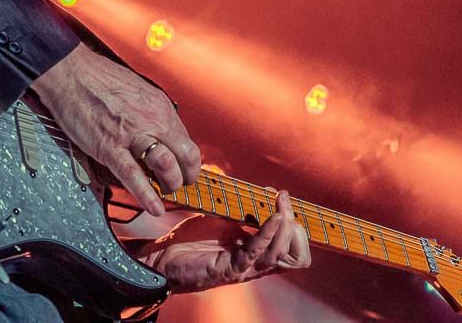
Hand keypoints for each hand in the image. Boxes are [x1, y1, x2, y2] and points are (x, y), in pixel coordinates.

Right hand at [32, 44, 199, 215]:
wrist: (70, 73)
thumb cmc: (99, 80)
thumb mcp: (138, 91)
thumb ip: (152, 114)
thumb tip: (161, 133)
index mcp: (160, 106)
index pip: (187, 140)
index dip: (190, 161)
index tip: (186, 171)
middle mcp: (152, 119)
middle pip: (186, 155)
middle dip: (187, 176)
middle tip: (180, 185)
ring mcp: (131, 134)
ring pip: (166, 165)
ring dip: (170, 184)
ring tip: (166, 192)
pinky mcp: (109, 147)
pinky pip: (133, 175)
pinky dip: (146, 194)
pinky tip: (154, 206)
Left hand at [139, 191, 311, 292]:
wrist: (164, 257)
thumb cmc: (193, 240)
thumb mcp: (225, 220)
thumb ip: (245, 210)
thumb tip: (264, 192)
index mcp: (259, 255)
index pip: (297, 252)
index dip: (297, 228)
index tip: (283, 200)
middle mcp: (257, 266)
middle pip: (297, 258)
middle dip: (296, 229)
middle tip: (284, 203)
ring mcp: (245, 270)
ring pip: (280, 256)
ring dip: (285, 228)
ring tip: (281, 206)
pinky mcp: (229, 269)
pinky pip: (255, 252)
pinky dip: (266, 233)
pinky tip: (271, 217)